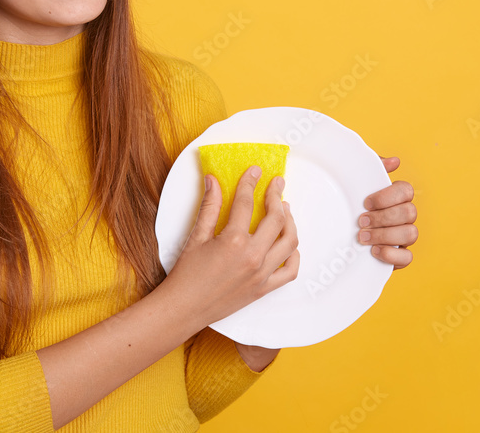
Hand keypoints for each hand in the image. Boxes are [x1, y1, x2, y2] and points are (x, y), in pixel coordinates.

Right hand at [162, 165, 300, 332]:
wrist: (185, 308)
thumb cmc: (187, 274)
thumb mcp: (196, 236)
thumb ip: (209, 206)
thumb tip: (213, 181)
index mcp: (233, 241)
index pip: (247, 203)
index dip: (250, 182)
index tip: (255, 171)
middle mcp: (252, 256)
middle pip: (275, 219)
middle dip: (277, 197)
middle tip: (276, 184)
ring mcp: (262, 274)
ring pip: (289, 242)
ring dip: (290, 222)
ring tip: (285, 210)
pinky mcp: (264, 288)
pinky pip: (290, 270)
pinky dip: (294, 254)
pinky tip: (288, 243)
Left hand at [359, 156, 417, 268]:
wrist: (333, 236)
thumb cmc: (349, 205)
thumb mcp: (355, 186)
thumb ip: (372, 170)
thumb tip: (394, 161)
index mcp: (396, 197)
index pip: (406, 190)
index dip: (387, 196)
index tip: (365, 203)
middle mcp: (403, 216)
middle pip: (410, 213)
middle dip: (383, 217)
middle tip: (361, 221)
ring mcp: (403, 237)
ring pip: (411, 234)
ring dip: (385, 235)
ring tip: (362, 237)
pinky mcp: (399, 257)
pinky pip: (408, 258)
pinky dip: (392, 255)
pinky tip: (374, 252)